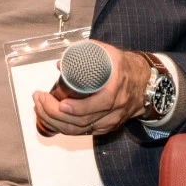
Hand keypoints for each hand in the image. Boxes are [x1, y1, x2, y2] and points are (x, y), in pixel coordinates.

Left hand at [32, 42, 150, 136]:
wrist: (146, 84)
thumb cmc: (124, 67)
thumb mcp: (109, 53)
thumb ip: (87, 52)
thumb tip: (62, 63)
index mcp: (117, 88)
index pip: (98, 104)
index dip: (77, 107)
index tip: (60, 102)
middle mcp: (115, 108)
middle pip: (82, 120)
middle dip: (55, 113)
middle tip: (39, 100)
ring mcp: (110, 120)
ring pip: (79, 130)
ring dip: (55, 121)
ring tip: (39, 107)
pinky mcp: (106, 127)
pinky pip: (82, 133)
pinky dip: (63, 127)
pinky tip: (50, 118)